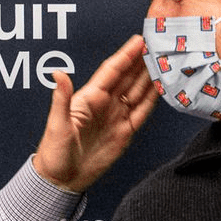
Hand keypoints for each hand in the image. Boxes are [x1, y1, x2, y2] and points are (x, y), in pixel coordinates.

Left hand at [32, 35, 155, 192]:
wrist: (62, 179)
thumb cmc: (54, 152)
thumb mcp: (57, 124)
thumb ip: (61, 99)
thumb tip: (58, 74)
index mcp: (89, 98)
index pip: (112, 71)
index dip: (126, 55)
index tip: (139, 40)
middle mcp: (105, 104)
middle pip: (128, 77)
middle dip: (143, 60)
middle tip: (159, 43)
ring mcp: (116, 116)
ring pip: (138, 91)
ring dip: (151, 76)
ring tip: (165, 60)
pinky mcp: (125, 132)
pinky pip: (142, 111)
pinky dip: (154, 99)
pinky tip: (162, 87)